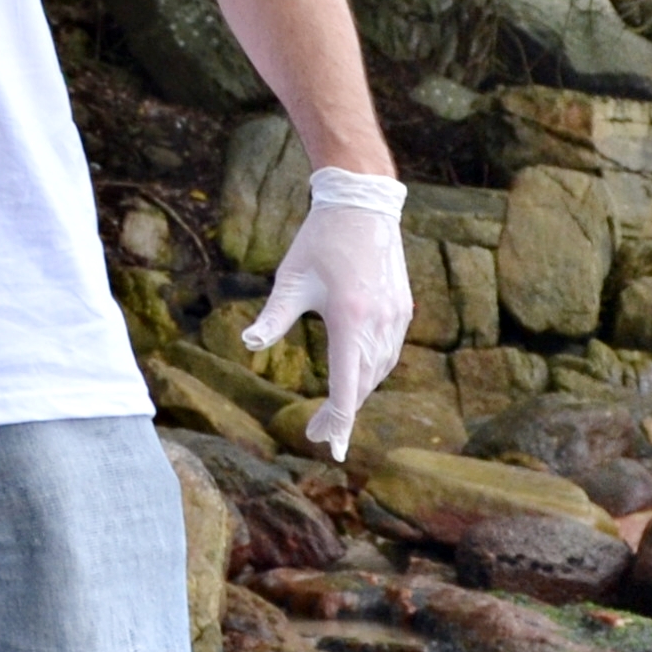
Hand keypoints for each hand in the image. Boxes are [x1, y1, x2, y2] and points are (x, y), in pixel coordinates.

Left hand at [248, 167, 410, 460]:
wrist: (363, 203)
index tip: (327, 447)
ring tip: (337, 410)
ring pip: (378, 372)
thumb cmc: (320, 240)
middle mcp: (379, 323)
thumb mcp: (290, 279)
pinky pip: (389, 353)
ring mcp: (396, 317)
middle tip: (318, 435)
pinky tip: (358, 376)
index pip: (346, 388)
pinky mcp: (403, 309)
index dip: (336, 422)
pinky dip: (372, 372)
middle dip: (342, 415)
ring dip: (358, 394)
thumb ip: (273, 317)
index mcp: (351, 320)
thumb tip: (248, 345)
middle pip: (362, 386)